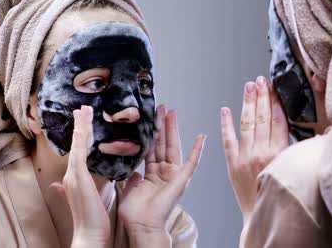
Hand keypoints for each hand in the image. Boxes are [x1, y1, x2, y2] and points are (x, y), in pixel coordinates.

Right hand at [50, 106, 109, 247]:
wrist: (88, 234)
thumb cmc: (91, 220)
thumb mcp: (85, 199)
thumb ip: (73, 188)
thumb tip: (57, 185)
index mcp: (74, 178)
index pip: (79, 151)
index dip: (81, 135)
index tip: (84, 121)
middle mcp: (71, 173)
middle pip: (76, 144)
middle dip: (80, 125)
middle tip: (83, 108)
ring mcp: (73, 174)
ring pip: (78, 144)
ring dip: (81, 125)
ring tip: (84, 109)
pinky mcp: (78, 175)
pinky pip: (80, 150)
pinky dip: (82, 136)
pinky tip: (84, 123)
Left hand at [118, 105, 204, 239]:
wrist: (142, 225)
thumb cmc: (135, 213)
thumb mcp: (130, 189)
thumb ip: (132, 177)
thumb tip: (134, 170)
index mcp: (152, 175)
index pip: (152, 148)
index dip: (151, 133)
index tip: (150, 118)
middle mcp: (164, 173)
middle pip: (163, 144)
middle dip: (162, 125)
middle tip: (162, 107)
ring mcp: (174, 176)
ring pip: (173, 147)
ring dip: (173, 129)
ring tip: (172, 112)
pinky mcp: (181, 180)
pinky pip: (192, 163)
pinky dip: (198, 150)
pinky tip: (202, 137)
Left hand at [220, 76, 288, 224]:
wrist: (264, 219)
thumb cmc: (284, 199)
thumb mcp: (298, 172)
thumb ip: (300, 151)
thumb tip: (312, 133)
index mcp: (280, 154)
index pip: (277, 120)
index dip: (275, 101)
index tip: (274, 87)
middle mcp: (261, 153)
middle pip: (261, 117)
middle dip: (260, 96)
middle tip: (259, 80)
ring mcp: (245, 157)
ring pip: (246, 124)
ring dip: (247, 103)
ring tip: (248, 87)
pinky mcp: (232, 165)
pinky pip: (227, 140)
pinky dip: (226, 124)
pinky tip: (225, 109)